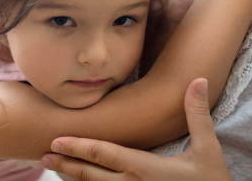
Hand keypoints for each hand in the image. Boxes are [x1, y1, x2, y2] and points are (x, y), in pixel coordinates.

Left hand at [41, 78, 231, 180]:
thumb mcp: (208, 150)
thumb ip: (196, 114)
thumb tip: (197, 80)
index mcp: (143, 168)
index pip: (102, 154)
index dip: (77, 147)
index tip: (56, 141)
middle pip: (90, 175)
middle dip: (65, 164)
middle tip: (43, 156)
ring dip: (72, 179)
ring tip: (53, 169)